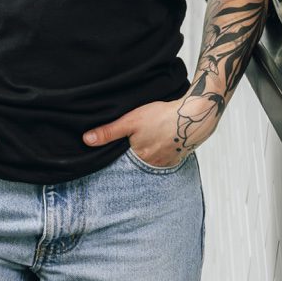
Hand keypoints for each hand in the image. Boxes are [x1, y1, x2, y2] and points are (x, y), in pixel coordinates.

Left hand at [82, 96, 198, 167]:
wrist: (195, 114)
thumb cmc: (161, 116)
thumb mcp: (131, 120)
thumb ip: (109, 132)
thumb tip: (87, 140)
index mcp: (139, 158)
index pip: (123, 162)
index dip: (120, 156)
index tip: (120, 150)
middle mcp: (154, 165)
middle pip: (138, 163)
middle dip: (135, 156)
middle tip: (137, 143)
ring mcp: (168, 163)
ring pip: (152, 162)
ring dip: (150, 155)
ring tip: (149, 142)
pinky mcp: (179, 158)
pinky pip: (166, 159)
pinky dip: (162, 153)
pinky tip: (162, 143)